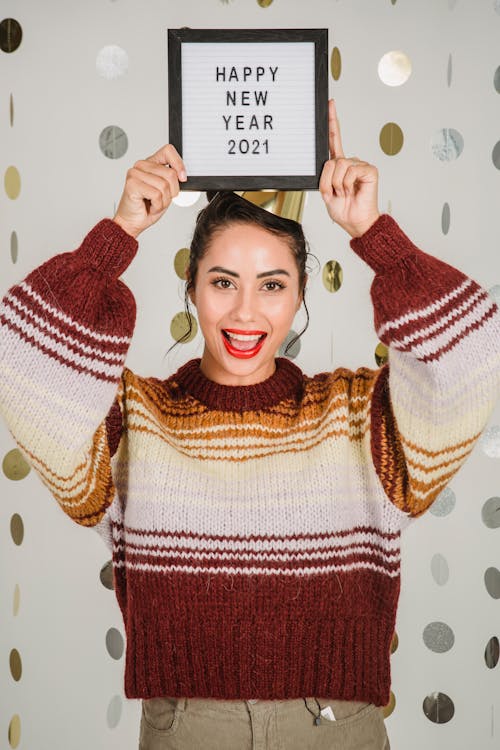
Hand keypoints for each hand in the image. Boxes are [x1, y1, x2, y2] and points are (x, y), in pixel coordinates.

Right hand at [113, 145, 186, 237]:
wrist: (132, 222)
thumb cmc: (147, 207)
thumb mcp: (166, 192)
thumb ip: (172, 180)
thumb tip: (182, 175)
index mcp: (150, 163)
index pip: (168, 151)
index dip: (179, 163)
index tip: (182, 178)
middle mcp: (141, 165)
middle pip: (170, 173)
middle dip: (171, 192)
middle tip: (161, 199)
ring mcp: (135, 173)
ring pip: (164, 185)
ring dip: (163, 201)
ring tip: (154, 203)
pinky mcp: (132, 184)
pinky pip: (156, 194)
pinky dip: (157, 205)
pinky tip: (149, 206)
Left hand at [319, 100, 379, 237]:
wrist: (355, 221)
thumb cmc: (342, 208)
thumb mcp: (326, 191)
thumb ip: (324, 174)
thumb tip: (328, 162)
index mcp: (338, 165)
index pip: (334, 140)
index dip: (332, 122)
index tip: (330, 105)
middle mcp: (349, 162)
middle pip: (331, 160)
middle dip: (327, 181)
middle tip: (334, 193)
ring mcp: (360, 165)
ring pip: (339, 165)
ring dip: (336, 184)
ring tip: (343, 193)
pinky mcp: (369, 170)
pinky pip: (350, 170)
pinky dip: (347, 184)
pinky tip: (352, 190)